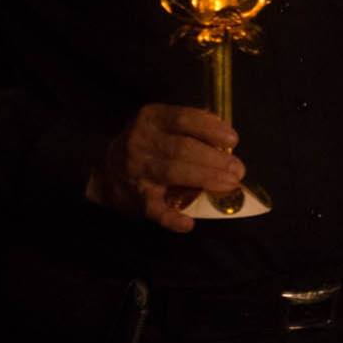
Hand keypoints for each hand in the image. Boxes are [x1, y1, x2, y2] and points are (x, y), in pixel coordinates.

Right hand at [84, 105, 242, 233]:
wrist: (104, 170)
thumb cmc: (147, 144)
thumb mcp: (162, 124)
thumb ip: (191, 125)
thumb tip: (225, 134)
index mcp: (151, 118)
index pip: (183, 119)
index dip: (210, 129)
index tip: (233, 140)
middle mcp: (141, 142)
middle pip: (182, 148)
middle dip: (214, 159)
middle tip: (238, 169)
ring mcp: (136, 170)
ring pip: (172, 173)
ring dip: (205, 179)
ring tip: (229, 183)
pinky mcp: (134, 198)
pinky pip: (154, 210)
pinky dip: (172, 218)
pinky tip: (188, 223)